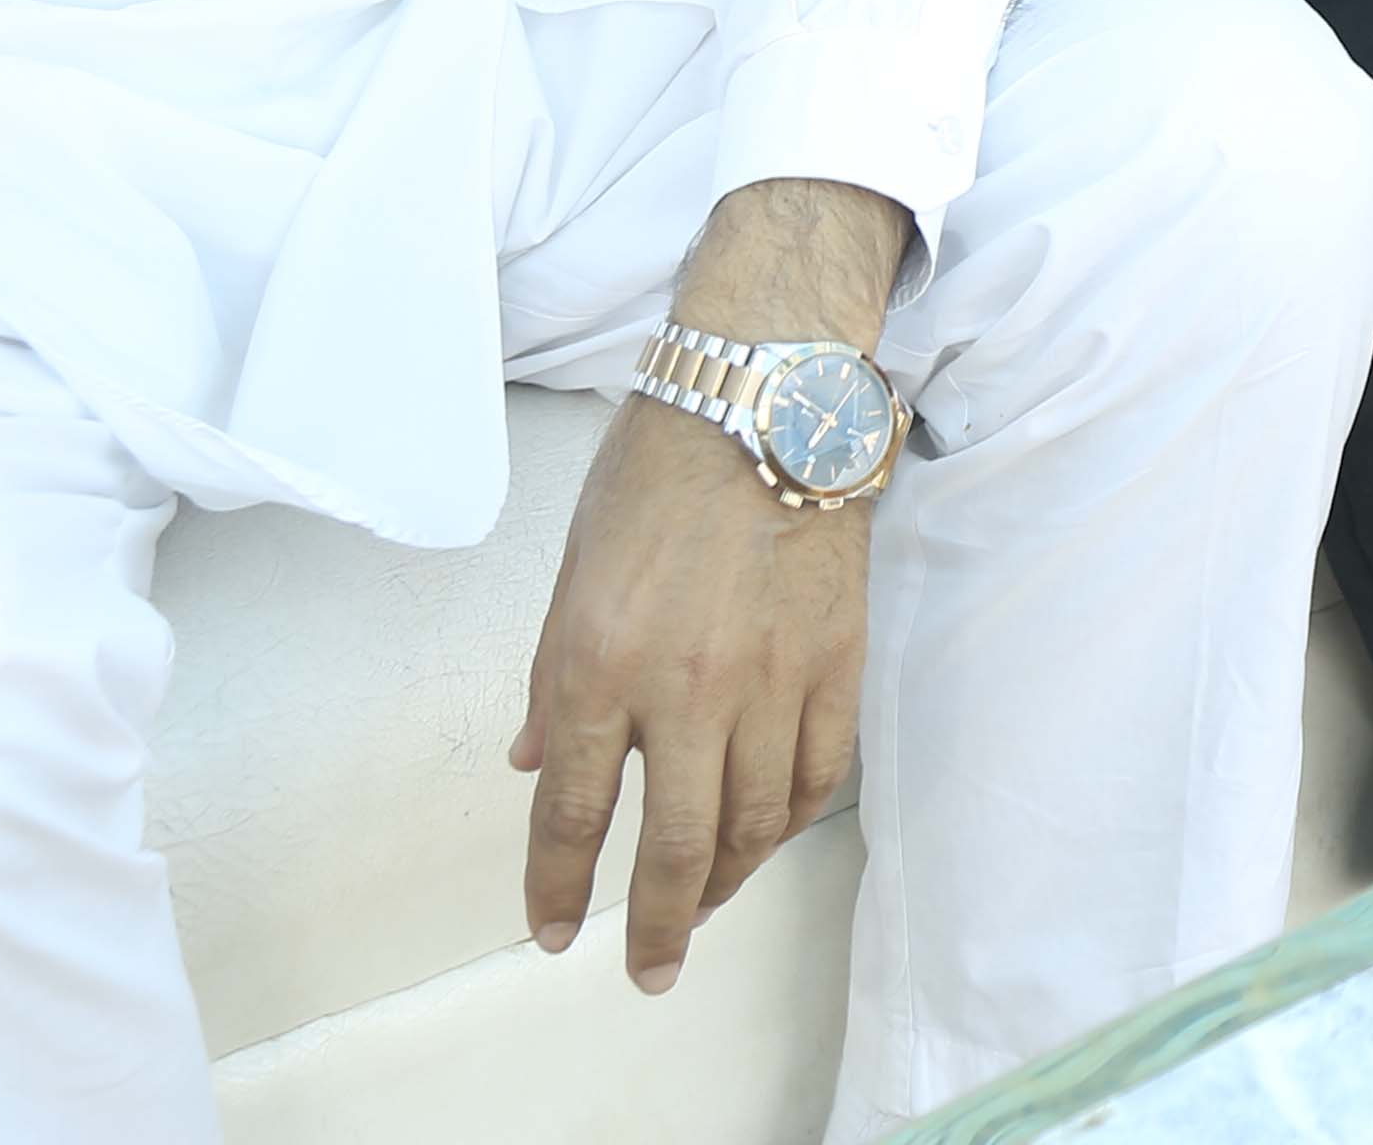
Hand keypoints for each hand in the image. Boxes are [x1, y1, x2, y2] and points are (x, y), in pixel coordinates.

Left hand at [511, 369, 869, 993]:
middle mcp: (684, 689)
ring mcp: (769, 682)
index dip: (559, 886)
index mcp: (600, 662)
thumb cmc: (656, 471)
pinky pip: (816, 775)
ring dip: (725, 883)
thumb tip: (537, 767)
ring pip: (753, 825)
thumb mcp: (574, 572)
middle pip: (673, 846)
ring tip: (702, 908)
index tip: (554, 933)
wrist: (766, 401)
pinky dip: (791, 823)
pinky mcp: (835, 665)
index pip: (575, 812)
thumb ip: (555, 681)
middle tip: (647, 971)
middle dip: (655, 924)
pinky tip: (768, 838)